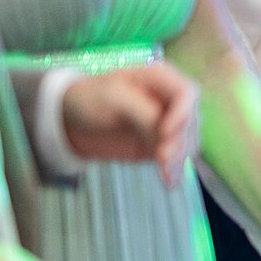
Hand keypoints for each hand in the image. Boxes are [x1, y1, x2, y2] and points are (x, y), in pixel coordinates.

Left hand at [62, 63, 198, 187]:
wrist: (70, 122)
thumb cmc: (89, 99)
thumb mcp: (115, 99)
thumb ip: (145, 114)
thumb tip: (167, 137)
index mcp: (160, 79)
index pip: (187, 94)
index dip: (182, 113)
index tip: (164, 132)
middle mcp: (170, 100)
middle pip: (190, 121)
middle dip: (179, 141)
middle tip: (163, 159)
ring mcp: (169, 123)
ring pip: (188, 141)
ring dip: (178, 158)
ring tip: (165, 175)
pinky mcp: (162, 145)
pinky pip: (177, 158)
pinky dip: (175, 170)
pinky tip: (170, 182)